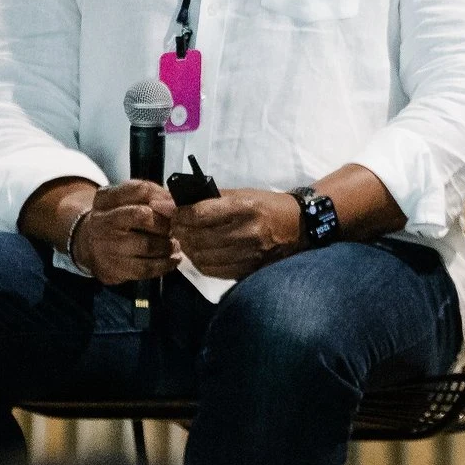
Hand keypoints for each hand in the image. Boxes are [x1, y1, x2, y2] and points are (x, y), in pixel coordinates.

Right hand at [73, 181, 176, 284]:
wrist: (87, 244)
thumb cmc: (115, 220)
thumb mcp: (123, 199)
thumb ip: (149, 194)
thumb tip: (174, 200)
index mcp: (105, 199)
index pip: (139, 189)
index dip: (163, 197)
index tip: (174, 205)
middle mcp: (102, 221)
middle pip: (143, 216)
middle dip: (166, 222)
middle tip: (176, 227)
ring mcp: (106, 246)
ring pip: (147, 245)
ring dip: (168, 245)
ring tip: (175, 244)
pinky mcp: (113, 269)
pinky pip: (146, 268)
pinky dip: (165, 264)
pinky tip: (172, 259)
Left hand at [171, 188, 304, 280]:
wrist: (298, 226)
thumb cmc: (266, 205)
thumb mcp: (242, 194)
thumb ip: (209, 198)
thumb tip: (173, 200)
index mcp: (245, 207)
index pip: (201, 214)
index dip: (178, 213)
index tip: (166, 210)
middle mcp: (247, 232)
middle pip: (199, 237)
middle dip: (179, 231)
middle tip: (172, 226)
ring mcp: (249, 253)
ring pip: (203, 256)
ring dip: (188, 248)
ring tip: (185, 239)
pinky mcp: (250, 268)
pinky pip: (214, 270)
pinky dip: (200, 262)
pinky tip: (199, 253)